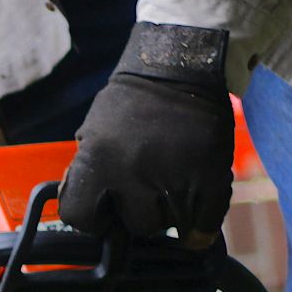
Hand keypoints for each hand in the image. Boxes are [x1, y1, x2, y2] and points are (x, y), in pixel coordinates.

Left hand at [61, 23, 233, 247]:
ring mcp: (176, 178)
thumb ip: (88, 173)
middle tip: (148, 188)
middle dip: (141, 211)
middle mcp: (134, 174)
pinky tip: (196, 205)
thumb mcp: (92, 133)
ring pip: (171, 224)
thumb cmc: (131, 102)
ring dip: (172, 212)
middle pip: (136, 225)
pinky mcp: (212, 179)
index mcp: (98, 161)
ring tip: (172, 184)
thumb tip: (89, 211)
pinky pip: (204, 225)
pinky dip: (201, 222)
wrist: (179, 66)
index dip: (93, 218)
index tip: (105, 212)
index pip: (80, 216)